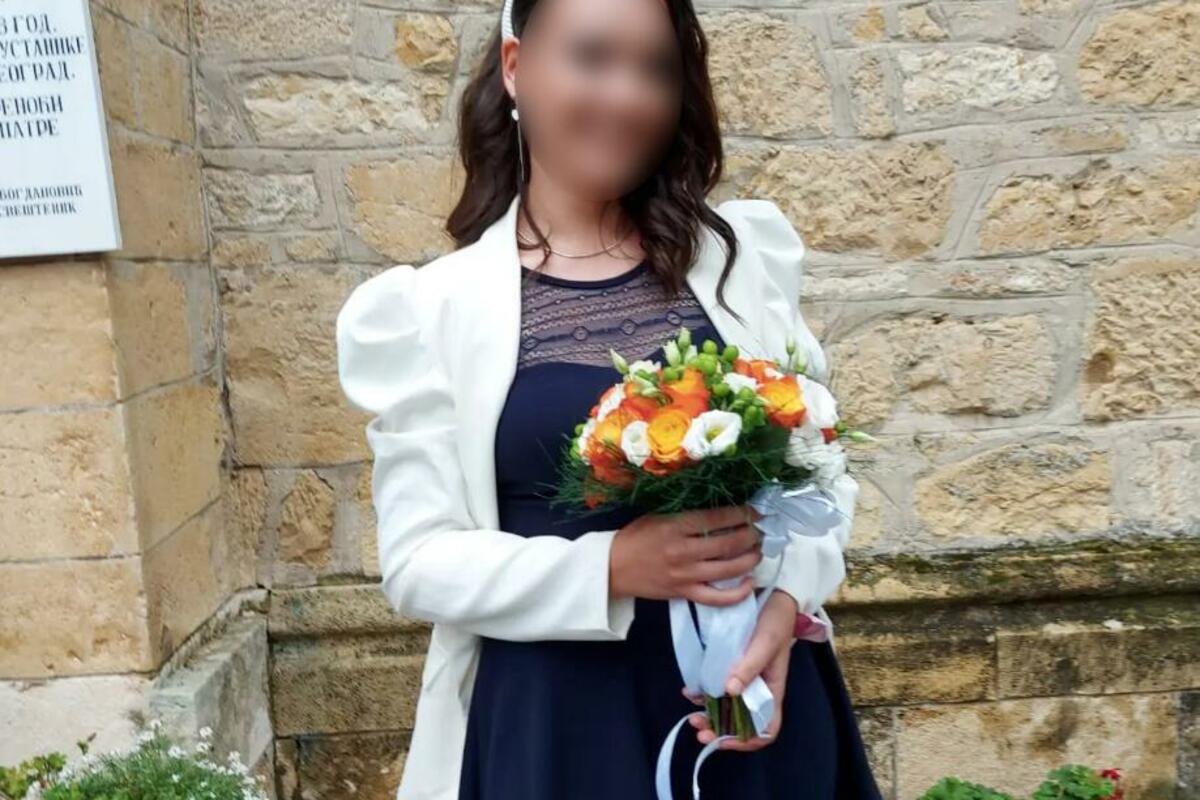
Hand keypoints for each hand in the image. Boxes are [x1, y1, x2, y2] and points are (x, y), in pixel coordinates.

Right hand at [610, 504, 765, 606]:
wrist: (612, 568)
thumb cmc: (635, 537)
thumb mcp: (657, 516)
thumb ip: (686, 514)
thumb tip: (720, 510)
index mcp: (674, 526)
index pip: (716, 518)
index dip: (741, 514)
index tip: (756, 511)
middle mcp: (683, 551)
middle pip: (728, 543)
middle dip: (751, 535)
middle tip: (761, 530)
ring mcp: (685, 575)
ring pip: (728, 569)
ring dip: (750, 559)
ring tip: (758, 550)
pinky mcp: (684, 593)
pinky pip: (716, 598)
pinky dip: (737, 593)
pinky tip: (749, 582)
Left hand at [681, 589, 797, 749]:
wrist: (771, 594)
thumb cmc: (775, 620)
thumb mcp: (764, 642)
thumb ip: (749, 666)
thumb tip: (730, 692)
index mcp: (772, 689)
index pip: (765, 727)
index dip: (746, 740)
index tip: (723, 739)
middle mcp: (758, 688)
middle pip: (741, 722)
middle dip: (720, 730)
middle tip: (699, 729)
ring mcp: (744, 678)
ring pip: (726, 707)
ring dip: (710, 715)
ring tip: (692, 716)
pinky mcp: (731, 665)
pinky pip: (717, 687)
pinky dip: (703, 694)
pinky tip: (690, 691)